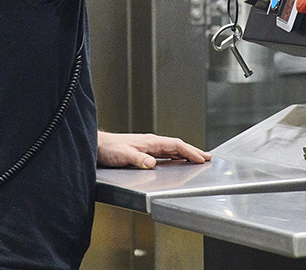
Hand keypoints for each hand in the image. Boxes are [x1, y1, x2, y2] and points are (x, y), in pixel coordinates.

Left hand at [97, 131, 211, 168]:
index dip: (190, 151)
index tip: (202, 158)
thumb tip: (153, 163)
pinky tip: (178, 161)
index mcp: (151, 142)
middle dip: (193, 151)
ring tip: (197, 159)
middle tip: (207, 157)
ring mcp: (149, 146)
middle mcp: (152, 143)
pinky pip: (166, 153)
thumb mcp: (124, 155)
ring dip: (186, 154)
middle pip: (178, 146)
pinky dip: (176, 156)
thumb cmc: (110, 149)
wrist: (99, 146)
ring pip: (173, 149)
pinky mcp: (145, 151)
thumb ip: (139, 159)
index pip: (176, 145)